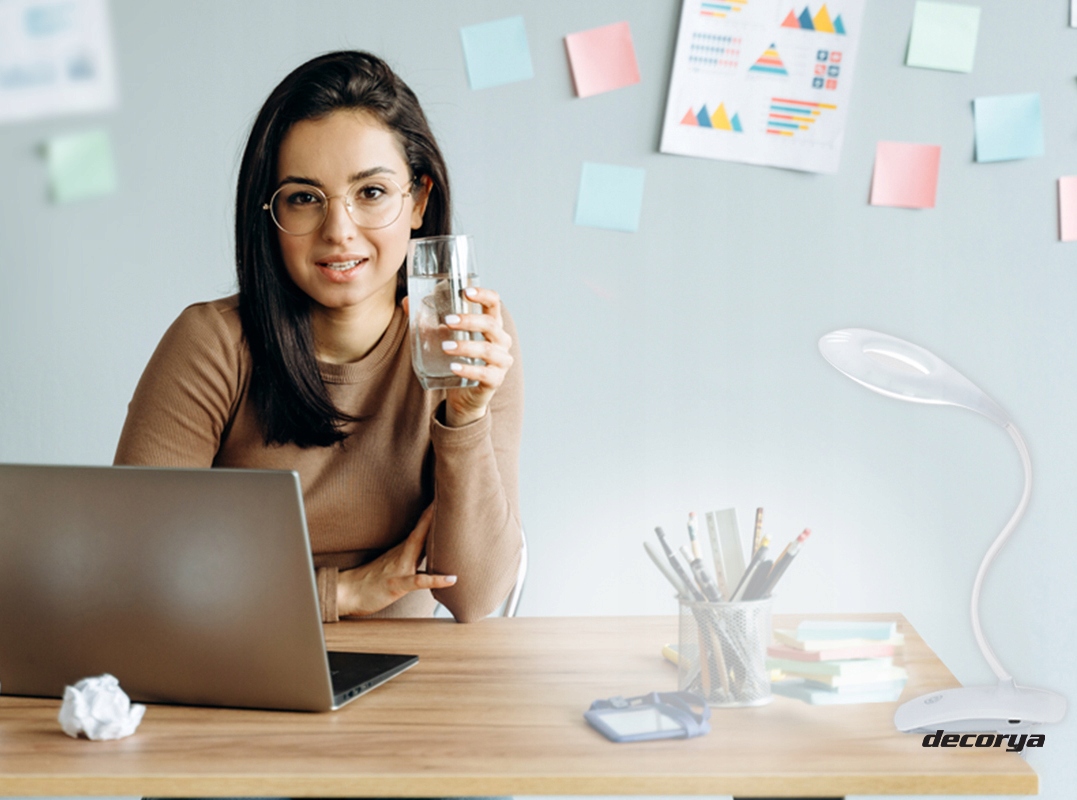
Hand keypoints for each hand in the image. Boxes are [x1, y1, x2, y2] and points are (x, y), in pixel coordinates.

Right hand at [336, 505, 456, 615]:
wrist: (347, 592)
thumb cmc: (372, 579)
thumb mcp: (393, 562)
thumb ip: (410, 554)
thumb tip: (428, 546)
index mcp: (402, 549)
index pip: (421, 527)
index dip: (433, 512)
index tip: (446, 496)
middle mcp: (402, 554)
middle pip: (421, 530)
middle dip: (434, 513)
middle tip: (448, 496)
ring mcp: (399, 568)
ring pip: (417, 548)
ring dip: (432, 536)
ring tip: (451, 525)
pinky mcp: (397, 585)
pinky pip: (417, 581)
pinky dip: (435, 580)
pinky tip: (451, 578)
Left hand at [440, 286, 513, 426]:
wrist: (464, 394)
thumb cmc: (458, 358)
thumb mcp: (445, 337)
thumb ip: (428, 319)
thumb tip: (406, 301)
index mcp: (492, 324)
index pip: (494, 303)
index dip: (483, 295)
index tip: (464, 292)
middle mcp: (501, 340)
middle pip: (491, 324)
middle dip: (469, 321)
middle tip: (446, 320)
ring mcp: (501, 361)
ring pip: (487, 349)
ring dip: (465, 346)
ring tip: (444, 346)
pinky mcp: (495, 380)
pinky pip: (484, 374)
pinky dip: (468, 369)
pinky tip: (454, 367)